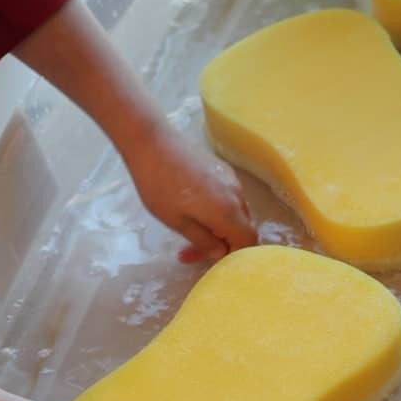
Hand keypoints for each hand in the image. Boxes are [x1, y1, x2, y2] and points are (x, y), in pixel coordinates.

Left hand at [123, 122, 256, 262]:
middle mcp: (237, 194)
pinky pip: (230, 197)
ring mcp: (232, 179)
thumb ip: (203, 240)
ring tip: (190, 230)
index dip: (234, 254)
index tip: (207, 257)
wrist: (152, 143)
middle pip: (243, 227)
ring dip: (218, 227)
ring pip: (236, 212)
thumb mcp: (177, 221)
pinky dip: (218, 210)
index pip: (248, 241)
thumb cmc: (160, 186)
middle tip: (191, 249)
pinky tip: (194, 209)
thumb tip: (220, 252)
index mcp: (228, 210)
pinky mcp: (223, 169)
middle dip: (222, 242)